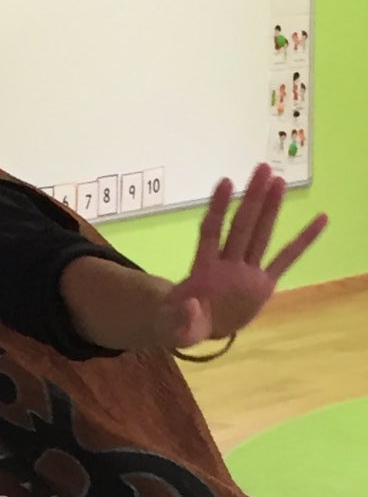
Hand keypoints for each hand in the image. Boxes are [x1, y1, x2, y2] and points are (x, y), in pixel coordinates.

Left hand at [159, 163, 327, 346]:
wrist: (194, 328)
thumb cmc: (180, 323)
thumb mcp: (176, 329)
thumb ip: (182, 319)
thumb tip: (190, 304)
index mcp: (205, 270)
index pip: (210, 232)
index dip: (217, 208)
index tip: (226, 182)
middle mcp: (228, 264)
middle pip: (241, 226)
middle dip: (252, 198)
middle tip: (263, 168)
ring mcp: (246, 271)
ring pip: (260, 235)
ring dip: (270, 208)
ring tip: (279, 180)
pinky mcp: (263, 284)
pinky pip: (286, 260)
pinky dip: (303, 241)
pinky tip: (320, 219)